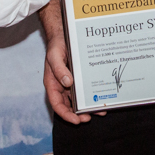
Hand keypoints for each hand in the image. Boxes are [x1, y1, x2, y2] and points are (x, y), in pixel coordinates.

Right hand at [39, 0, 89, 123]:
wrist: (64, 34)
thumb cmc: (56, 45)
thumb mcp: (55, 56)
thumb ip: (59, 69)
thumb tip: (67, 83)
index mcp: (53, 84)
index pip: (57, 104)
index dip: (66, 115)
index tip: (77, 120)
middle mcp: (62, 86)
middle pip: (69, 105)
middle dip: (79, 114)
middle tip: (90, 117)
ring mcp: (71, 83)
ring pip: (79, 100)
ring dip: (88, 106)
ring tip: (100, 110)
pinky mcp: (80, 77)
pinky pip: (86, 89)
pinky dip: (92, 94)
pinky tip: (102, 96)